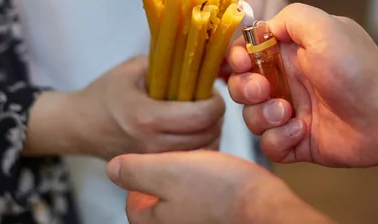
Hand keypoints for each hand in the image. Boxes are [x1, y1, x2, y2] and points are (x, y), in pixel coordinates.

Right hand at [25, 56, 224, 159]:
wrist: (78, 126)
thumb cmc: (105, 94)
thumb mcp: (133, 69)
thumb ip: (167, 62)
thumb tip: (200, 57)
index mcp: (146, 117)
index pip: (200, 116)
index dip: (215, 103)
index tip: (211, 93)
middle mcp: (151, 144)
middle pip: (207, 136)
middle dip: (216, 118)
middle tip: (209, 103)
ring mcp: (152, 161)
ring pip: (201, 153)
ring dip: (210, 134)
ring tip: (201, 117)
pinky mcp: (152, 170)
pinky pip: (188, 164)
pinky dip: (198, 149)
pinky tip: (192, 134)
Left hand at [106, 151, 331, 223]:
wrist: (264, 208)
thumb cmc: (219, 191)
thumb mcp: (168, 169)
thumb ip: (136, 170)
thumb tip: (113, 169)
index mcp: (152, 221)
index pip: (133, 200)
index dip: (147, 174)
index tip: (163, 160)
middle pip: (159, 203)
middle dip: (170, 180)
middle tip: (188, 163)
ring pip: (183, 203)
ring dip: (191, 184)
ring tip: (207, 171)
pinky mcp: (217, 223)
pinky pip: (204, 206)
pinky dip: (210, 193)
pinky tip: (222, 182)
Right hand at [227, 3, 377, 166]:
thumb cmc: (357, 68)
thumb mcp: (323, 26)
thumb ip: (289, 17)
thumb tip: (263, 28)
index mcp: (290, 54)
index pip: (246, 53)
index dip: (236, 58)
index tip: (243, 62)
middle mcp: (288, 82)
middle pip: (241, 86)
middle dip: (245, 89)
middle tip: (263, 90)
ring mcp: (292, 113)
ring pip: (252, 117)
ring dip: (262, 116)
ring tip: (288, 112)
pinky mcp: (298, 141)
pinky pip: (270, 145)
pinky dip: (279, 140)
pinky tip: (301, 131)